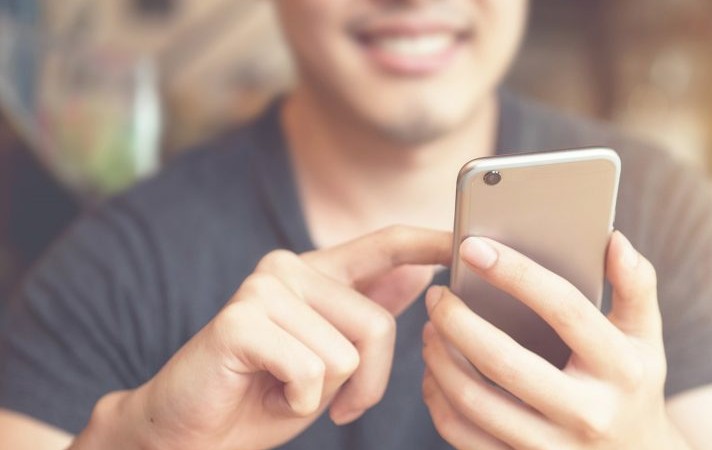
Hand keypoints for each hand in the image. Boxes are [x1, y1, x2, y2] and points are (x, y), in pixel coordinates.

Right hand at [74, 226, 450, 449]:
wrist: (192, 432)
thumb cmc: (265, 396)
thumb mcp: (333, 357)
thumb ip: (369, 313)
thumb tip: (419, 273)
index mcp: (316, 273)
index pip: (385, 245)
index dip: (430, 242)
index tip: (466, 240)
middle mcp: (289, 268)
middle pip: (376, 323)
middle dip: (368, 381)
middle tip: (334, 402)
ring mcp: (263, 288)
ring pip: (346, 352)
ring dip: (327, 394)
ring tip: (287, 392)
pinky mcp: (241, 319)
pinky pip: (311, 370)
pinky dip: (298, 401)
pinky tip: (267, 393)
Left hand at [422, 232, 691, 449]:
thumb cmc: (632, 386)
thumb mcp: (645, 338)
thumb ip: (635, 286)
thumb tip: (613, 240)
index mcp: (620, 369)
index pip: (563, 308)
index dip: (515, 273)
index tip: (473, 247)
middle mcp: (587, 414)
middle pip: (503, 361)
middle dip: (456, 321)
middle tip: (436, 295)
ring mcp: (552, 449)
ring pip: (473, 402)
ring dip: (439, 359)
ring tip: (430, 328)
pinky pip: (462, 436)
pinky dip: (438, 399)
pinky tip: (435, 372)